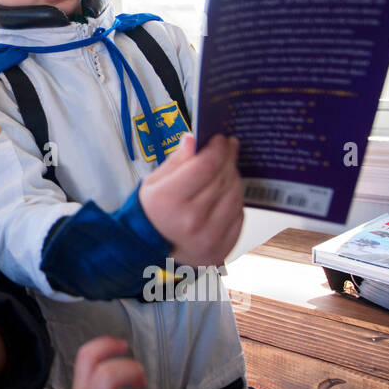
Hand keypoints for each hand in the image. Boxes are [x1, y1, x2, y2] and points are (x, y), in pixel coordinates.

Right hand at [137, 133, 243, 267]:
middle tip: (228, 147)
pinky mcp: (222, 248)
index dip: (217, 148)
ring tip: (226, 169)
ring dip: (233, 178)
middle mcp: (191, 220)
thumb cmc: (152, 212)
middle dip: (228, 158)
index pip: (206, 166)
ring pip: (235, 195)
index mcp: (170, 200)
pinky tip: (224, 194)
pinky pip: (239, 215)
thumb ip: (176, 161)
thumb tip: (193, 139)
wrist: (150, 249)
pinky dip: (234, 201)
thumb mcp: (153, 182)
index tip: (220, 139)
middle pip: (223, 178)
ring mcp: (209, 237)